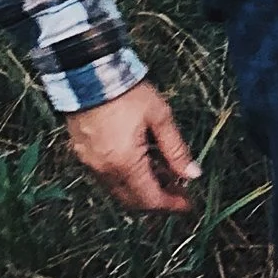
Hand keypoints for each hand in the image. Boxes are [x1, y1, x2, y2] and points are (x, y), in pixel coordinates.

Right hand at [63, 78, 199, 215]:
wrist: (87, 73)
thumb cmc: (126, 92)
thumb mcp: (159, 117)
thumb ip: (176, 149)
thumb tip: (193, 174)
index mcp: (125, 163)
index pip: (151, 199)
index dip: (172, 204)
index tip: (189, 204)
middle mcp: (104, 170)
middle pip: (134, 200)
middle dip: (159, 200)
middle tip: (179, 191)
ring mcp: (91, 163)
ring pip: (120, 190)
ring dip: (143, 189)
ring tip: (165, 174)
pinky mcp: (84, 153)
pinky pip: (107, 176)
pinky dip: (127, 177)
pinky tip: (142, 163)